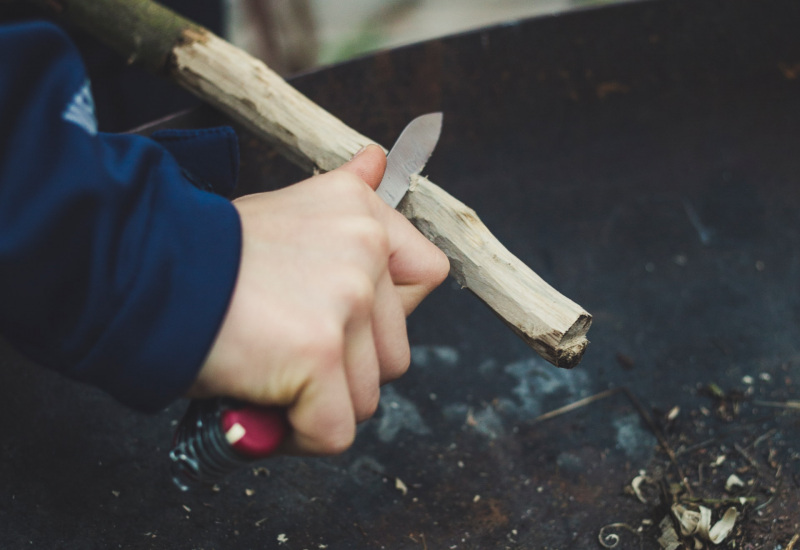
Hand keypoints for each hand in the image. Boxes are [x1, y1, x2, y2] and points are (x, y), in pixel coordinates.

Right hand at [188, 145, 448, 454]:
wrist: (144, 271)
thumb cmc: (210, 252)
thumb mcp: (286, 207)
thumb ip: (343, 192)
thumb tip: (379, 160)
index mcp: (364, 214)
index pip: (426, 276)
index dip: (387, 313)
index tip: (340, 317)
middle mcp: (365, 249)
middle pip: (395, 353)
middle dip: (344, 367)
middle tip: (286, 347)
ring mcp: (346, 301)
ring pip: (366, 395)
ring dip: (317, 402)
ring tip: (266, 371)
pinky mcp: (320, 354)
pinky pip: (334, 431)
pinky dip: (295, 436)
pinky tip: (259, 405)